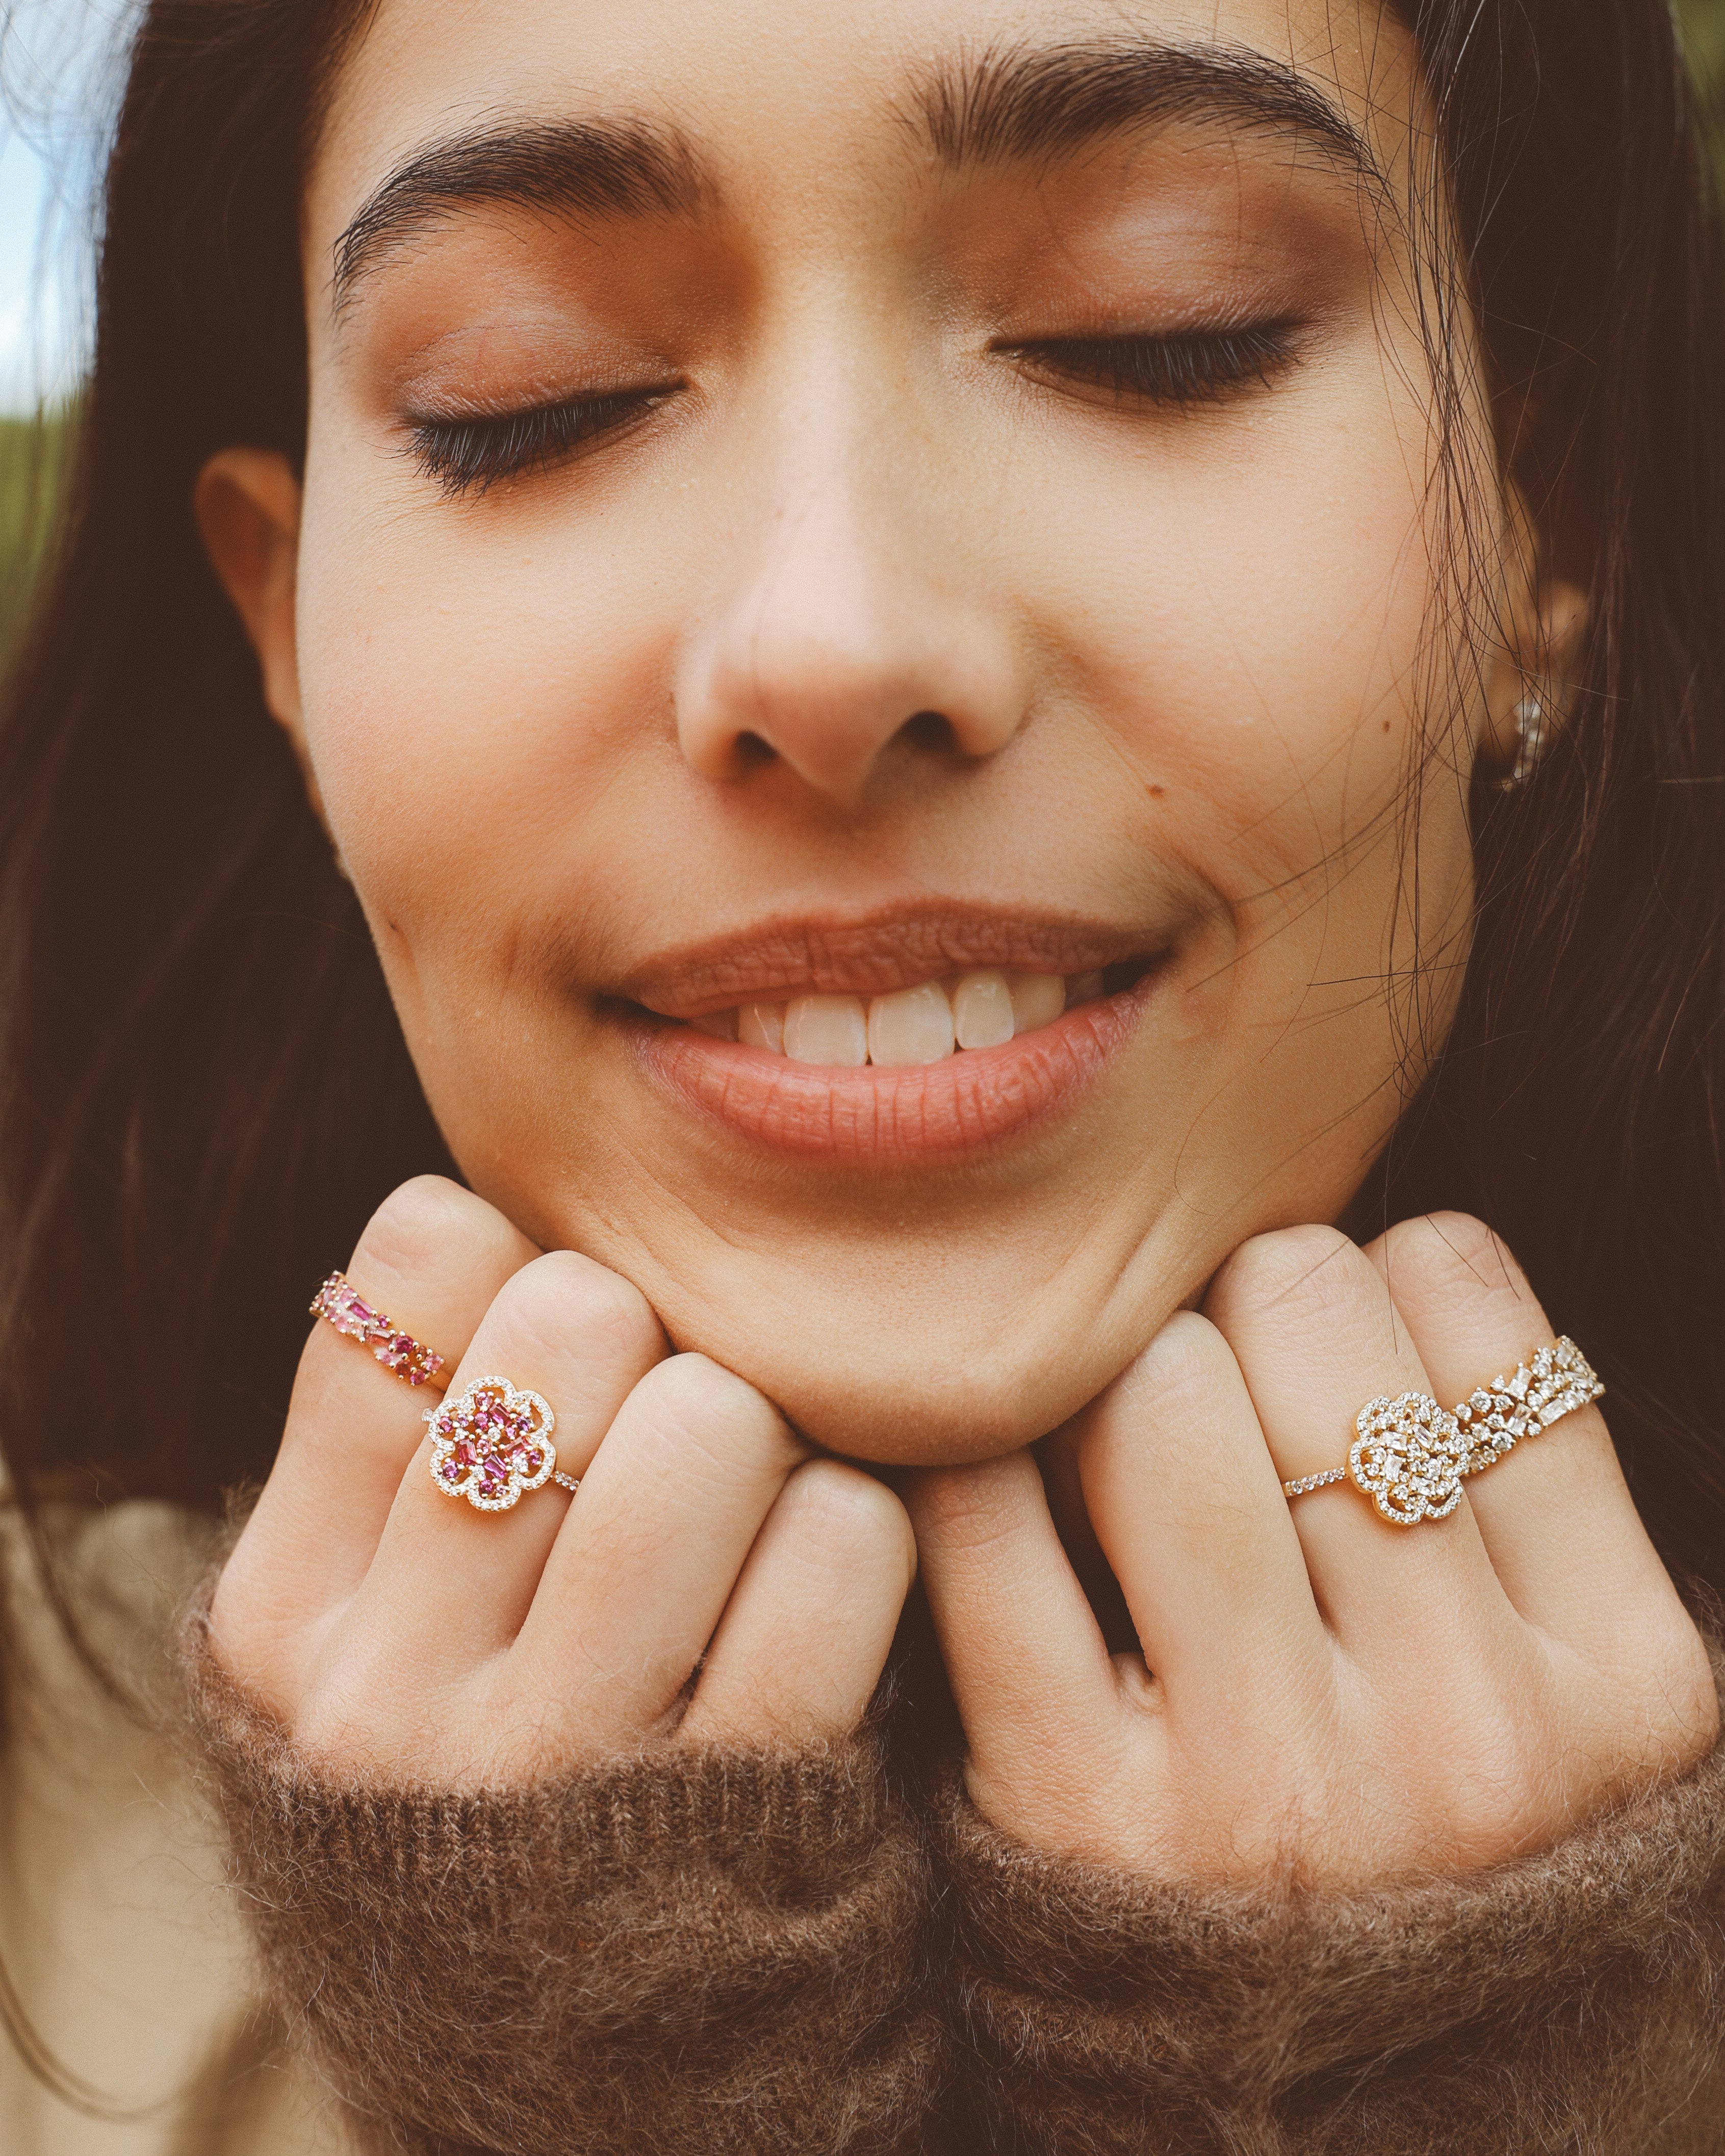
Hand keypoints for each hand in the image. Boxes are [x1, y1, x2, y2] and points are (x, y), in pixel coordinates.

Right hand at [210, 1177, 914, 1782]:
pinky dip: (854, 1532)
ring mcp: (567, 1762)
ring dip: (760, 1434)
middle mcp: (393, 1697)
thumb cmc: (480, 1793)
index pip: (408, 1282)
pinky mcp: (749, 1806)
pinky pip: (841, 1543)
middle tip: (656, 1420)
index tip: (543, 1346)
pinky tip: (813, 1587)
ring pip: (715, 1421)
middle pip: (577, 1325)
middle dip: (646, 1335)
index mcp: (284, 1628)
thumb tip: (465, 1219)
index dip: (510, 1266)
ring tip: (738, 1511)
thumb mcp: (362, 1653)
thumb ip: (382, 1458)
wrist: (577, 2078)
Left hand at [909, 1214, 1718, 1882]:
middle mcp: (1466, 1741)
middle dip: (1239, 1296)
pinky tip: (1006, 1484)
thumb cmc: (1439, 1833)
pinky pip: (988, 1526)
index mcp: (1620, 1688)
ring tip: (1128, 1438)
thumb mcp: (1565, 1683)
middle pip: (1301, 1310)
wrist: (1337, 2103)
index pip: (1462, 1298)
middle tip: (1220, 1367)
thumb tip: (1384, 1247)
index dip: (1371, 1273)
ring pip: (1154, 1391)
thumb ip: (1518, 1482)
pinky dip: (973, 1461)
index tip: (1339, 1337)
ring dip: (1117, 1373)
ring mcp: (1271, 1786)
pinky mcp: (1078, 1820)